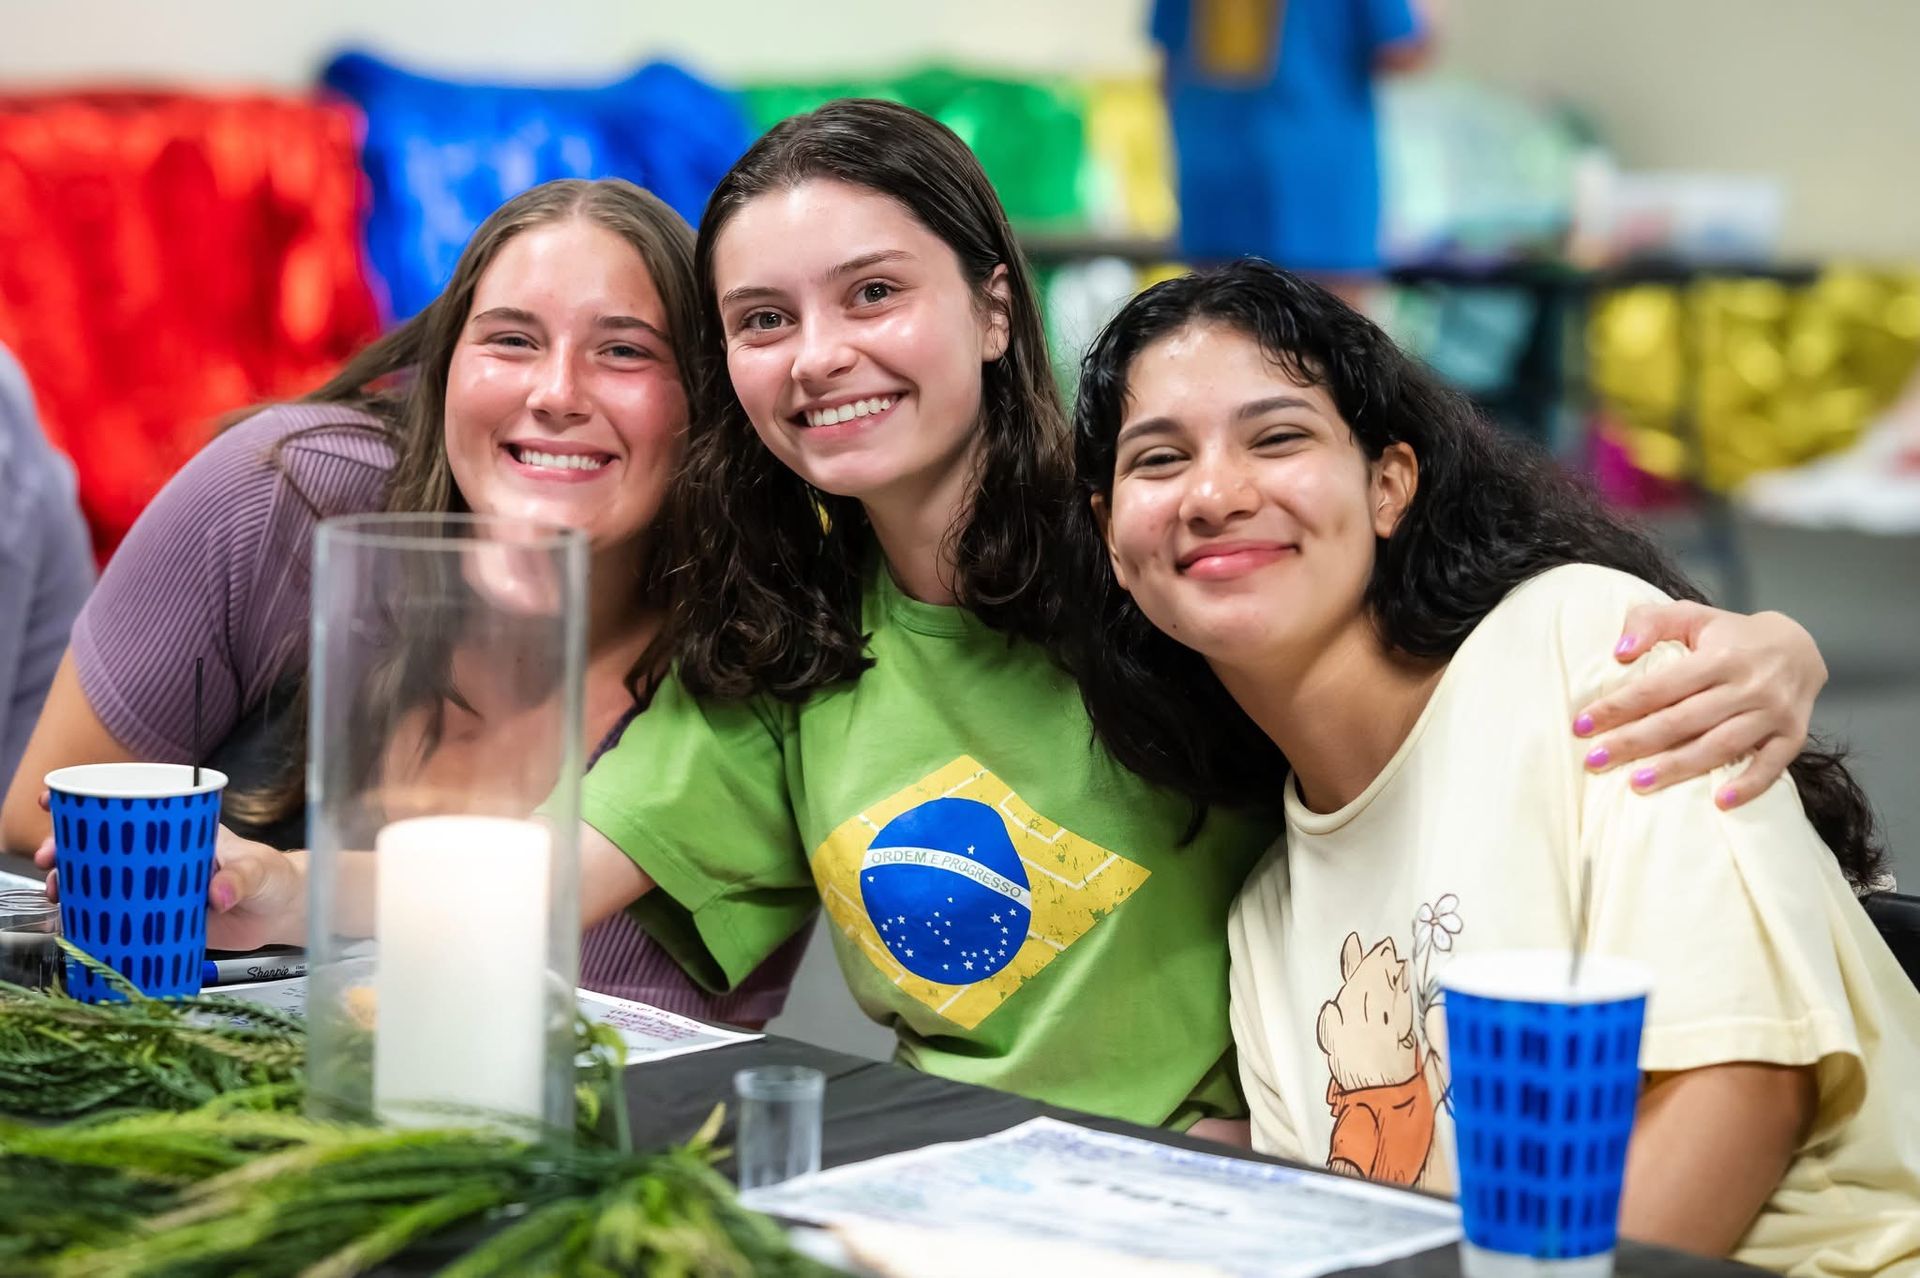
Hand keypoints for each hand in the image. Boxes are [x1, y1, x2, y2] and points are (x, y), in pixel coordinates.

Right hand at [36, 822, 308, 949]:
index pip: (129, 808)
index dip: (88, 804)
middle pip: (104, 846)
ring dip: (74, 884)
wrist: (282, 913)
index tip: (54, 801)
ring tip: (58, 892)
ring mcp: (156, 888)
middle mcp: (161, 857)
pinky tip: (74, 924)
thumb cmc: (274, 877)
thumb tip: (219, 893)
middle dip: (68, 848)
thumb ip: (242, 879)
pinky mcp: (157, 919)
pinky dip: (94, 918)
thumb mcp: (260, 871)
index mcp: (179, 831)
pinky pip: (118, 916)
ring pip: (104, 881)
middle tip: (50, 858)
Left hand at [1574, 602, 1825, 808]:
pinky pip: (1772, 765)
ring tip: (1637, 783)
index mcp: (1720, 656)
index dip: (1619, 707)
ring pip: (1721, 746)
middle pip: (1683, 720)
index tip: (1581, 725)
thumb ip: (1650, 622)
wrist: (1800, 648)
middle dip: (1634, 742)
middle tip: (1594, 761)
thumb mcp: (1691, 615)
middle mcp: (1749, 685)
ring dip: (1678, 768)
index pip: (1660, 686)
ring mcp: (1773, 713)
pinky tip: (1719, 802)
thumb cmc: (1730, 636)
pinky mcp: (1792, 735)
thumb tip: (1619, 652)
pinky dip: (1749, 785)